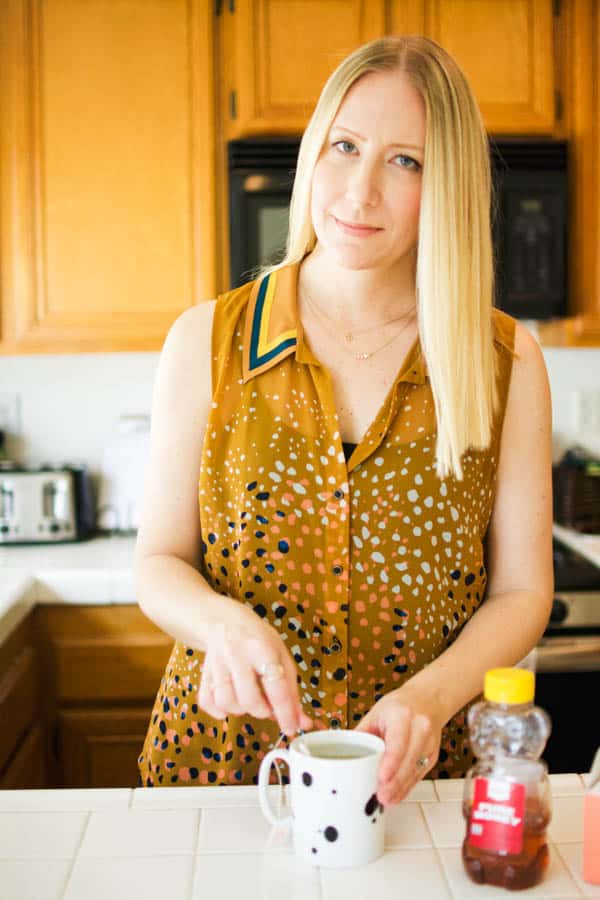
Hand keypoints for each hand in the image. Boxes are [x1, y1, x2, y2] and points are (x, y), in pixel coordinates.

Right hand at [198, 603, 312, 736]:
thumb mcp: (281, 657)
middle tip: (267, 704)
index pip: (276, 686)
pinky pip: (208, 703)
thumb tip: (302, 722)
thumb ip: (292, 691)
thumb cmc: (258, 640)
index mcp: (262, 648)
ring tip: (249, 698)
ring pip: (227, 703)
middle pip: (249, 699)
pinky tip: (231, 700)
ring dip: (241, 710)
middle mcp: (237, 655)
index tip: (291, 728)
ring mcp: (217, 664)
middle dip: (262, 711)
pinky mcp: (203, 673)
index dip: (285, 712)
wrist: (225, 621)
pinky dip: (220, 710)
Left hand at [353, 683, 444, 805]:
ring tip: (386, 800)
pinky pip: (419, 774)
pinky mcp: (433, 755)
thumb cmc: (399, 706)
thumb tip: (344, 755)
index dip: (391, 762)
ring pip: (415, 770)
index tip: (381, 778)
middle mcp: (420, 728)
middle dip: (395, 782)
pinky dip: (407, 786)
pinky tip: (397, 795)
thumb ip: (363, 734)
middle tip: (381, 797)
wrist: (427, 700)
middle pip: (408, 760)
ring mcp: (429, 743)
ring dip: (401, 788)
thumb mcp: (376, 713)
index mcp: (402, 715)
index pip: (398, 741)